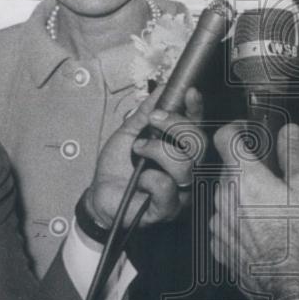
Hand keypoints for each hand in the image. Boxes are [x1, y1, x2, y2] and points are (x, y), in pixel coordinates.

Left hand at [86, 85, 205, 229]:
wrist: (99, 195)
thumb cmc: (116, 167)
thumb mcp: (129, 133)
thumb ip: (146, 113)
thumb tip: (161, 90)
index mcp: (180, 149)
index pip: (197, 127)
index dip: (197, 109)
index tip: (189, 92)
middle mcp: (187, 168)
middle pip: (199, 143)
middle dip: (176, 124)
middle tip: (153, 120)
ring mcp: (181, 190)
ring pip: (186, 164)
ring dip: (158, 151)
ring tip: (138, 150)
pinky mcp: (168, 208)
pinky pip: (167, 187)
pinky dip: (151, 178)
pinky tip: (141, 179)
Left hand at [209, 122, 298, 299]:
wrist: (290, 284)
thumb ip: (293, 153)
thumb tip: (288, 132)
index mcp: (245, 176)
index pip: (224, 137)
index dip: (237, 130)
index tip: (248, 133)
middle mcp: (224, 196)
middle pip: (229, 168)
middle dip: (249, 169)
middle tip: (275, 181)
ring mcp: (218, 221)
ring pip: (226, 195)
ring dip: (243, 196)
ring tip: (271, 211)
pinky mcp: (218, 243)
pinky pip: (225, 221)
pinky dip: (238, 220)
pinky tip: (261, 230)